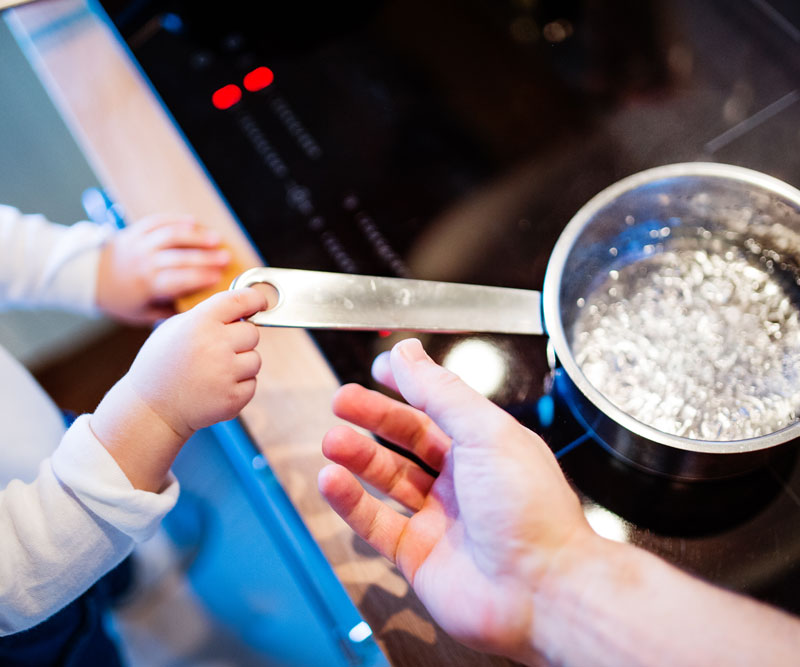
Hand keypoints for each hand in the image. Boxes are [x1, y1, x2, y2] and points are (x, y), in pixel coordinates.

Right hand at [90, 288, 265, 490]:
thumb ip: (207, 315)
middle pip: (252, 333)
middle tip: (218, 351)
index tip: (260, 304)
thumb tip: (242, 307)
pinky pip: (252, 383)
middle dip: (240, 340)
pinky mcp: (234, 397)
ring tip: (214, 372)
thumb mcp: (174, 328)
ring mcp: (226, 373)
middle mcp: (215, 345)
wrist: (152, 410)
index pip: (241, 300)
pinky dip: (239, 386)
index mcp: (200, 322)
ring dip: (241, 365)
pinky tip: (215, 388)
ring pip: (256, 359)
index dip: (255, 299)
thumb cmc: (162, 365)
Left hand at [95, 214, 230, 323]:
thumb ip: (168, 312)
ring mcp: (140, 244)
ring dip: (196, 236)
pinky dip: (176, 220)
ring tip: (216, 239)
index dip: (199, 278)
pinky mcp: (136, 230)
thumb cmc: (121, 298)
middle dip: (205, 257)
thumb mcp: (142, 314)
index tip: (218, 278)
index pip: (177, 280)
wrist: (90, 277)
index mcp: (146, 285)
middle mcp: (143, 262)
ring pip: (170, 236)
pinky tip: (194, 222)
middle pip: (179, 257)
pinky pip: (158, 221)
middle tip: (226, 258)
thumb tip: (196, 310)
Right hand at [318, 338, 593, 661]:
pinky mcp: (419, 556)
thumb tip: (409, 353)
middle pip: (407, 440)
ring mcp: (440, 519)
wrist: (543, 590)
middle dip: (373, 417)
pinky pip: (376, 523)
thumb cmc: (532, 510)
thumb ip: (441, 391)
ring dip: (357, 457)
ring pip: (388, 480)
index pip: (439, 406)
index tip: (379, 369)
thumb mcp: (486, 431)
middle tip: (341, 401)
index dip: (408, 386)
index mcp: (487, 446)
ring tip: (332, 440)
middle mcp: (463, 480)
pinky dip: (351, 501)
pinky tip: (332, 480)